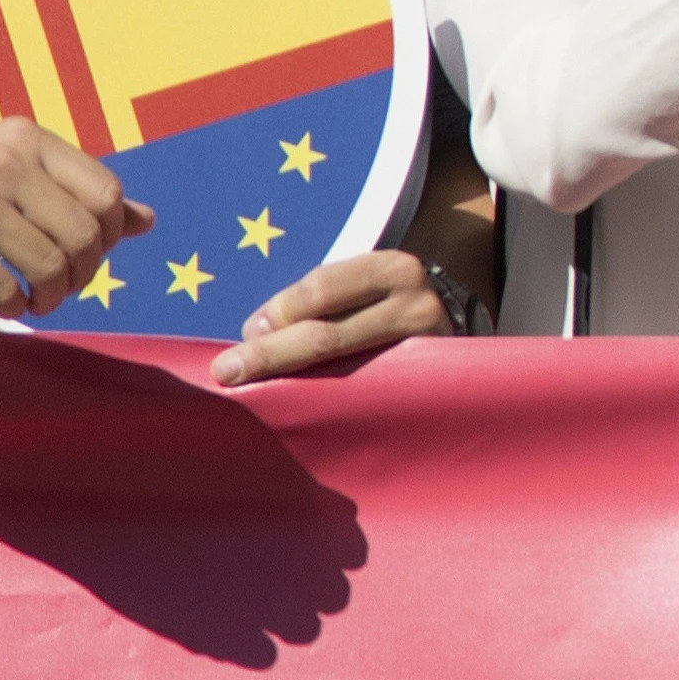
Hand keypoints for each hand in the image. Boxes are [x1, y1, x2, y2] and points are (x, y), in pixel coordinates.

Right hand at [0, 117, 151, 318]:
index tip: (90, 253)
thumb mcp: (6, 167)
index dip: (108, 234)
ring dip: (53, 296)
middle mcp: (4, 162)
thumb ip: (74, 190)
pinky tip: (7, 302)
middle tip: (64, 286)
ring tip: (38, 298)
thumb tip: (147, 221)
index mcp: (26, 138)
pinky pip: (5, 290)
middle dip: (85, 272)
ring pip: (51, 265)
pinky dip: (15, 306)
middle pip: (83, 234)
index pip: (104, 191)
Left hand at [213, 249, 454, 383]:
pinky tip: (301, 410)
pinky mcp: (427, 384)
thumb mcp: (359, 285)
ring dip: (293, 382)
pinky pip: (366, 396)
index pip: (322, 289)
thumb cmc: (384, 303)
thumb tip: (253, 334)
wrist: (451, 323)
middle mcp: (414, 304)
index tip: (248, 332)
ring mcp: (425, 348)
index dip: (278, 313)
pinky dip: (328, 402)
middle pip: (328, 336)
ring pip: (345, 371)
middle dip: (271, 355)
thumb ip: (315, 301)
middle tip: (227, 371)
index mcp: (391, 268)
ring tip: (255, 392)